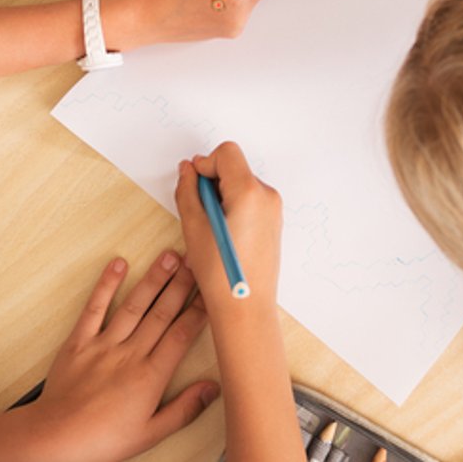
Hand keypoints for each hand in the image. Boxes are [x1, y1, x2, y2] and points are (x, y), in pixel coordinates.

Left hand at [21, 254, 217, 461]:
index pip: (182, 334)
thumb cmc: (102, 439)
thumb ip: (184, 410)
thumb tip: (212, 390)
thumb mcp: (151, 433)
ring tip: (170, 256)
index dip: (199, 311)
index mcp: (150, 376)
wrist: (57, 437)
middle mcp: (130, 354)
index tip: (213, 293)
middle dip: (182, 284)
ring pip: (134, 305)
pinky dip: (106, 285)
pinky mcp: (79, 342)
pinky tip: (118, 265)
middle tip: (198, 261)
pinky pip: (95, 308)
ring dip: (153, 279)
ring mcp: (104, 344)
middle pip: (162, 312)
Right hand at [174, 142, 283, 315]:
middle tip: (201, 213)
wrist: (245, 308)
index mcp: (249, 192)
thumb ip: (188, 190)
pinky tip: (225, 234)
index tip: (195, 186)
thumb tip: (188, 170)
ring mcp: (274, 209)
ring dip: (223, 195)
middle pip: (234, 167)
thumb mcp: (193, 227)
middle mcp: (267, 196)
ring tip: (213, 229)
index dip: (206, 164)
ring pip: (241, 183)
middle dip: (214, 182)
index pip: (226, 153)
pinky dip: (234, 206)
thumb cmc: (220, 273)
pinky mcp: (274, 221)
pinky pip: (250, 199)